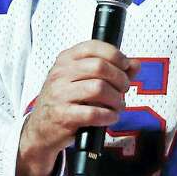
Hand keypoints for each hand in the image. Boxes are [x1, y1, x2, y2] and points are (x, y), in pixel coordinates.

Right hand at [17, 41, 132, 175]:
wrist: (42, 128)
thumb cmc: (66, 101)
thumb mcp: (84, 79)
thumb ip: (112, 70)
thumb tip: (135, 64)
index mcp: (66, 60)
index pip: (94, 47)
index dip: (116, 55)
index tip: (125, 66)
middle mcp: (60, 74)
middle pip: (100, 67)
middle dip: (120, 79)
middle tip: (124, 89)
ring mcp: (60, 94)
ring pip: (99, 88)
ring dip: (116, 99)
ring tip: (118, 105)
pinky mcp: (63, 115)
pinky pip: (94, 112)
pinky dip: (108, 116)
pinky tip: (110, 117)